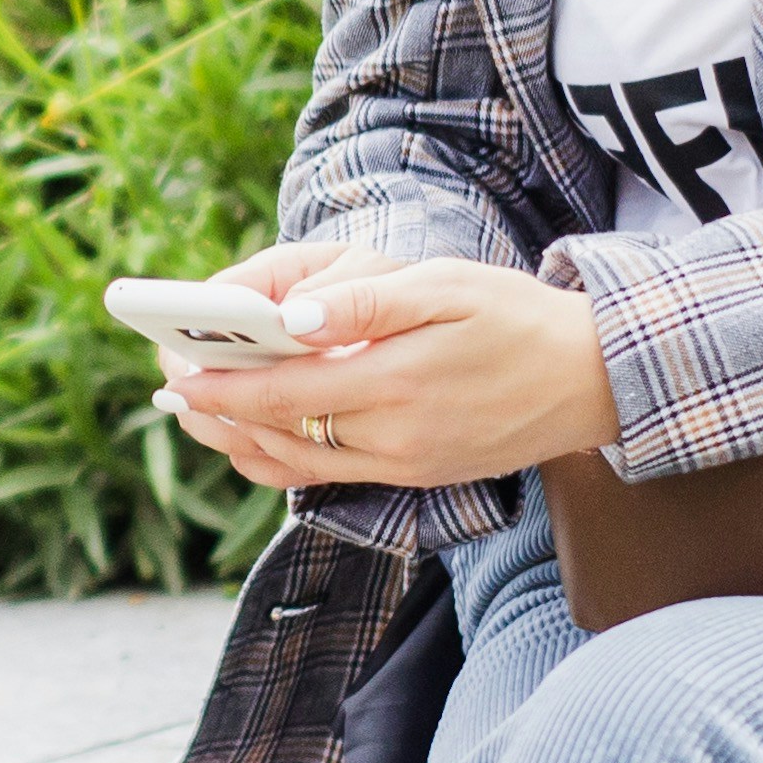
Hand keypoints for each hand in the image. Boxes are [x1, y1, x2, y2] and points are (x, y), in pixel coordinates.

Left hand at [153, 255, 616, 496]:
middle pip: (280, 438)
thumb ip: (365, 301)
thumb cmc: (517, 317)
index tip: (174, 374)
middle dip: (218, 416)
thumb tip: (292, 317)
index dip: (222, 390)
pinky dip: (286, 456)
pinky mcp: (418, 475)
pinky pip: (333, 473)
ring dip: (243, 441)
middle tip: (170, 390)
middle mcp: (395, 441)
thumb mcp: (446, 286)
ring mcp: (407, 467)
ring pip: (301, 466)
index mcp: (396, 387)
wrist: (593, 379)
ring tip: (199, 414)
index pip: (283, 396)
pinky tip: (263, 434)